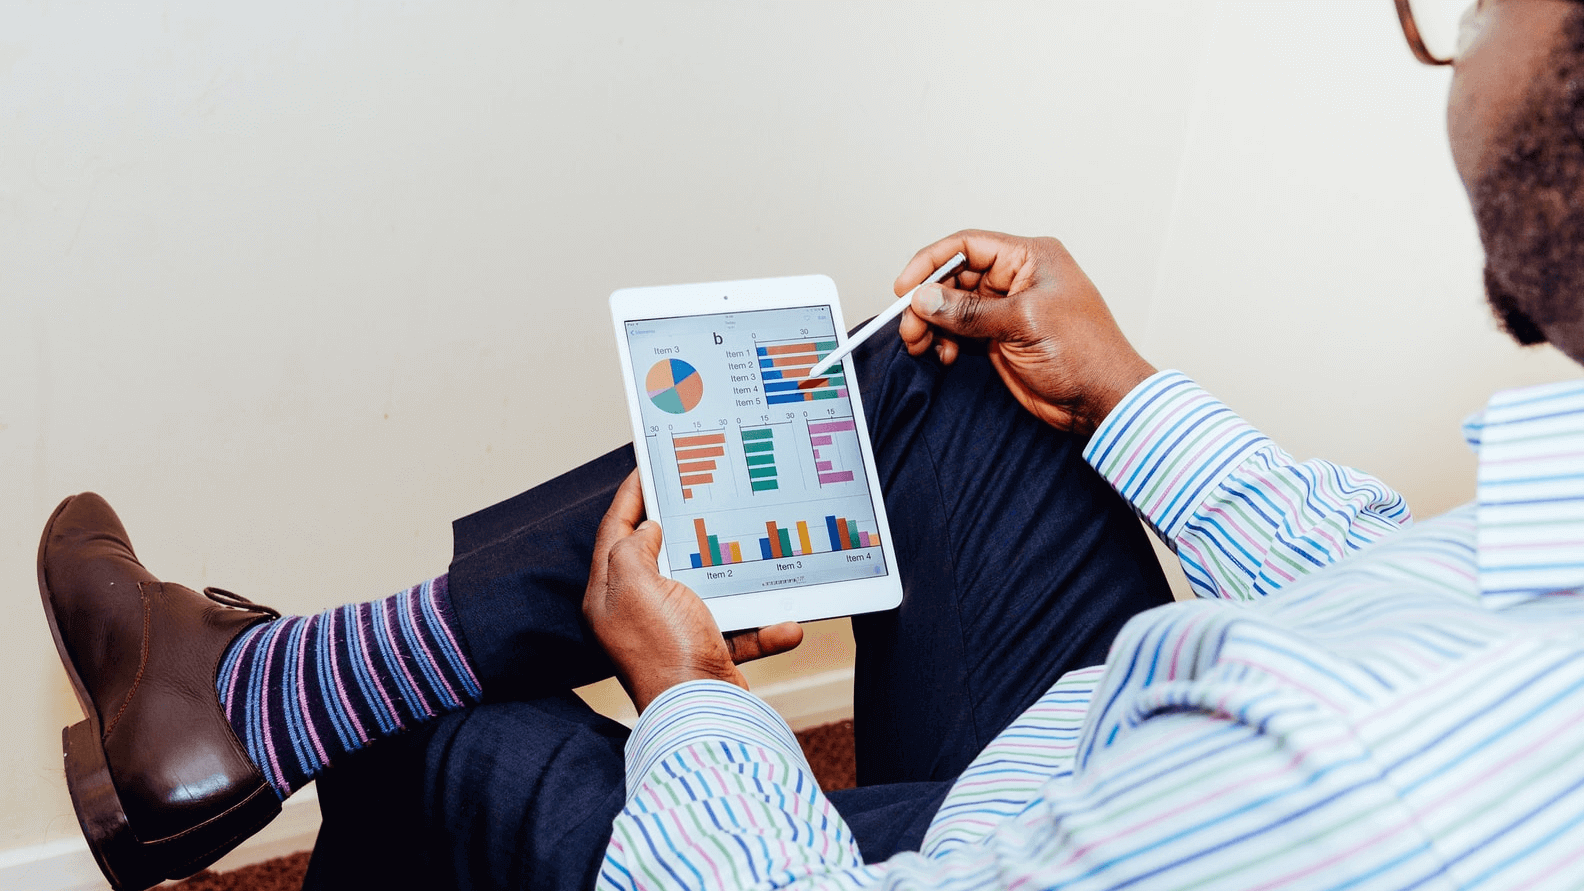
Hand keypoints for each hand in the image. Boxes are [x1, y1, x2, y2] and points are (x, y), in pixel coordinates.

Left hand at [583, 472, 803, 711]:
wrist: (701, 717)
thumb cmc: (664, 651)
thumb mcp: (636, 586)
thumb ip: (633, 549)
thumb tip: (648, 530)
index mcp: (609, 595)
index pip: (614, 531)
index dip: (631, 496)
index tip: (647, 466)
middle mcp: (635, 613)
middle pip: (657, 555)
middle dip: (683, 526)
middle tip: (701, 493)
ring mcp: (671, 633)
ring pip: (704, 589)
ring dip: (734, 577)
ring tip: (752, 548)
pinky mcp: (704, 652)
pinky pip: (737, 629)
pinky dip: (762, 627)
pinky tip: (786, 623)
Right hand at [896, 230, 1156, 435]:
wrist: (1102, 399)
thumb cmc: (1085, 353)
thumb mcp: (1023, 323)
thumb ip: (969, 311)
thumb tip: (925, 299)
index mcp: (1030, 258)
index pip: (968, 246)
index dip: (931, 263)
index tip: (905, 287)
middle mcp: (1016, 278)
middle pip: (954, 277)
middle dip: (928, 301)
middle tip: (910, 327)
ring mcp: (1007, 309)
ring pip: (953, 307)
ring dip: (932, 324)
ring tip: (921, 344)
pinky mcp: (1000, 337)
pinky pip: (960, 331)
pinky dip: (945, 341)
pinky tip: (945, 356)